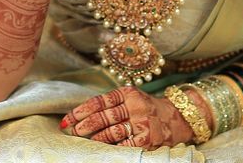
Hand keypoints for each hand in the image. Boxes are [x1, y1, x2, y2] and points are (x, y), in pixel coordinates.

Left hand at [60, 86, 193, 149]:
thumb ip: (111, 104)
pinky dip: (111, 148)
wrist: (175, 117)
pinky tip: (101, 149)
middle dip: (84, 125)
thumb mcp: (130, 98)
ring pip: (111, 132)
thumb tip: (82, 116)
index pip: (99, 101)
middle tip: (70, 131)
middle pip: (103, 116)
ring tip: (83, 140)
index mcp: (127, 93)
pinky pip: (124, 145)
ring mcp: (141, 122)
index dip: (81, 111)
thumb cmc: (145, 108)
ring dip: (95, 138)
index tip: (67, 119)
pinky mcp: (146, 139)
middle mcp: (134, 105)